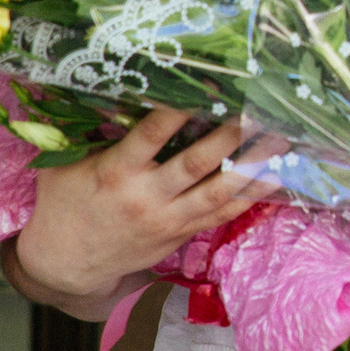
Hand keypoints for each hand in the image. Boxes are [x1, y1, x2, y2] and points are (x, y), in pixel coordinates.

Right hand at [9, 107, 273, 315]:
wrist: (66, 263)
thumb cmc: (65, 204)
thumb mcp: (66, 166)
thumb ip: (91, 135)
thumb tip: (113, 92)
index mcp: (116, 172)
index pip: (150, 135)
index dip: (177, 111)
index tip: (205, 87)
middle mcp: (146, 196)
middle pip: (196, 163)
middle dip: (230, 136)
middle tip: (260, 109)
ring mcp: (168, 218)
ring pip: (220, 191)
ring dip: (254, 165)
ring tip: (284, 140)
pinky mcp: (182, 233)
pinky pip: (223, 214)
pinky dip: (253, 196)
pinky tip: (278, 177)